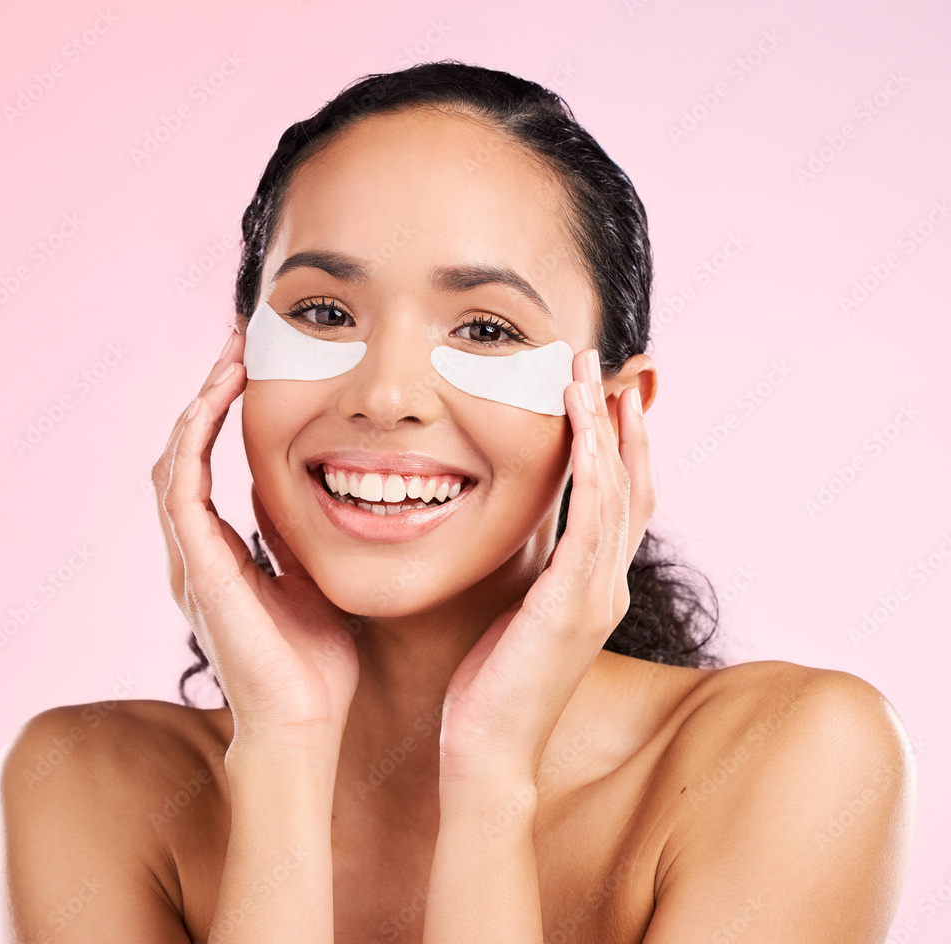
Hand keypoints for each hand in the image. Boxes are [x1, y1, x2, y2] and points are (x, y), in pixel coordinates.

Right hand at [151, 330, 359, 747]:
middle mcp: (194, 552)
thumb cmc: (314, 662)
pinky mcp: (199, 571)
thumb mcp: (306, 577)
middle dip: (206, 393)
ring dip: (198, 407)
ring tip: (228, 359)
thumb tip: (291, 488)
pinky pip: (182, 493)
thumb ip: (287, 536)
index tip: (248, 362)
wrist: (306, 724)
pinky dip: (193, 444)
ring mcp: (190, 562)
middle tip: (235, 340)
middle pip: (181, 452)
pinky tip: (214, 404)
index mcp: (217, 553)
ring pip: (173, 463)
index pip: (204, 463)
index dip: (219, 411)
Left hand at [438, 347, 654, 785]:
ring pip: (617, 492)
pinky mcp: (572, 604)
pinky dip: (591, 467)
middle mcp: (607, 584)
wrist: (486, 756)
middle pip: (632, 485)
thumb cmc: (490, 688)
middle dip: (620, 420)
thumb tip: (524, 536)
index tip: (605, 393)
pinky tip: (582, 426)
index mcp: (593, 586)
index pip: (621, 501)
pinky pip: (591, 520)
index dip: (620, 444)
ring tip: (589, 374)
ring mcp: (596, 595)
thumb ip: (534, 574)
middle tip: (602, 364)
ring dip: (605, 428)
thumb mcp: (518, 615)